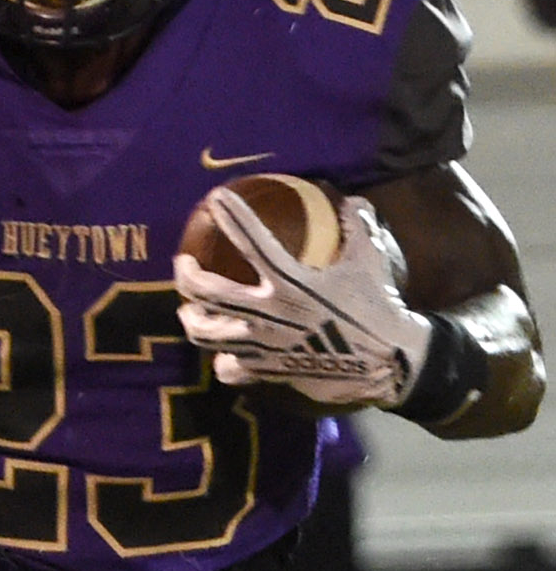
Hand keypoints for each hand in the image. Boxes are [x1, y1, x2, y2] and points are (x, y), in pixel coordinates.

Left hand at [174, 191, 432, 407]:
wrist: (387, 363)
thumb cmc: (379, 307)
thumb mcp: (371, 259)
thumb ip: (358, 226)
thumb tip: (351, 200)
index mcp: (291, 281)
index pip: (252, 241)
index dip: (232, 215)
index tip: (216, 199)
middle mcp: (269, 312)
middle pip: (207, 292)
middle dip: (188, 275)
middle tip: (183, 264)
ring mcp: (264, 345)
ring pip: (207, 334)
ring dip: (192, 319)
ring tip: (187, 311)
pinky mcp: (268, 371)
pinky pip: (231, 368)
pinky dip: (224, 362)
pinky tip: (224, 357)